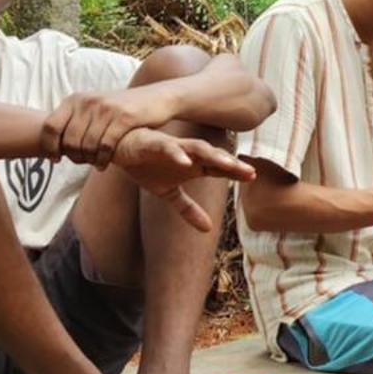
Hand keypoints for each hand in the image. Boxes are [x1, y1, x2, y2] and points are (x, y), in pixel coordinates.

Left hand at [41, 85, 166, 166]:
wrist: (158, 97)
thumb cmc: (123, 108)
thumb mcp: (95, 107)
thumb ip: (76, 121)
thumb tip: (53, 143)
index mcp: (76, 99)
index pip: (50, 126)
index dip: (49, 146)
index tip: (55, 159)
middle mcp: (88, 102)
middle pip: (68, 140)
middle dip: (74, 157)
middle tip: (82, 163)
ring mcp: (106, 109)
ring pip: (86, 145)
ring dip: (89, 160)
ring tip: (95, 164)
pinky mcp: (124, 118)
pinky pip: (106, 146)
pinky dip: (103, 159)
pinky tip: (105, 164)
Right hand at [111, 126, 255, 229]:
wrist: (119, 150)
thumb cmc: (147, 166)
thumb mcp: (168, 192)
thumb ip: (188, 209)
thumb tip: (208, 229)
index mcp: (193, 164)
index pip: (219, 168)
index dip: (235, 172)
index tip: (253, 177)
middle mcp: (187, 153)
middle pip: (214, 157)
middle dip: (231, 164)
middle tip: (250, 172)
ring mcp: (172, 146)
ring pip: (196, 148)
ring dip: (213, 156)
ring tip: (228, 165)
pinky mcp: (153, 143)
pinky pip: (167, 148)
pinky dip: (177, 154)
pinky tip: (186, 162)